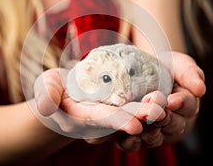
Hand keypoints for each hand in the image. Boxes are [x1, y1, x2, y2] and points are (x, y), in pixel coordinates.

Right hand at [34, 68, 166, 138]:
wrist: (62, 94)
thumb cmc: (52, 89)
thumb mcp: (45, 87)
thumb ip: (46, 96)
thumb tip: (46, 107)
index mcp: (80, 118)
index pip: (99, 121)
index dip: (116, 122)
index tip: (135, 125)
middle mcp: (97, 120)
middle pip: (121, 120)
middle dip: (140, 117)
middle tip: (160, 112)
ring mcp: (108, 114)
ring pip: (131, 114)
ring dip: (149, 112)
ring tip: (166, 103)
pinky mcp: (116, 107)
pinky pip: (133, 107)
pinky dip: (147, 103)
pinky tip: (162, 97)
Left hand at [106, 52, 204, 150]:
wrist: (139, 69)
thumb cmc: (164, 66)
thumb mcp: (179, 65)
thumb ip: (190, 74)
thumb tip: (200, 89)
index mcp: (186, 103)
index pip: (188, 105)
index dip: (180, 103)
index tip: (172, 100)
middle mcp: (174, 121)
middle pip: (174, 124)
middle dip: (164, 119)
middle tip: (154, 113)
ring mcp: (157, 131)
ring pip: (157, 137)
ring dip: (151, 134)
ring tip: (143, 128)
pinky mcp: (137, 136)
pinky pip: (137, 143)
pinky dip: (133, 143)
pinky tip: (130, 138)